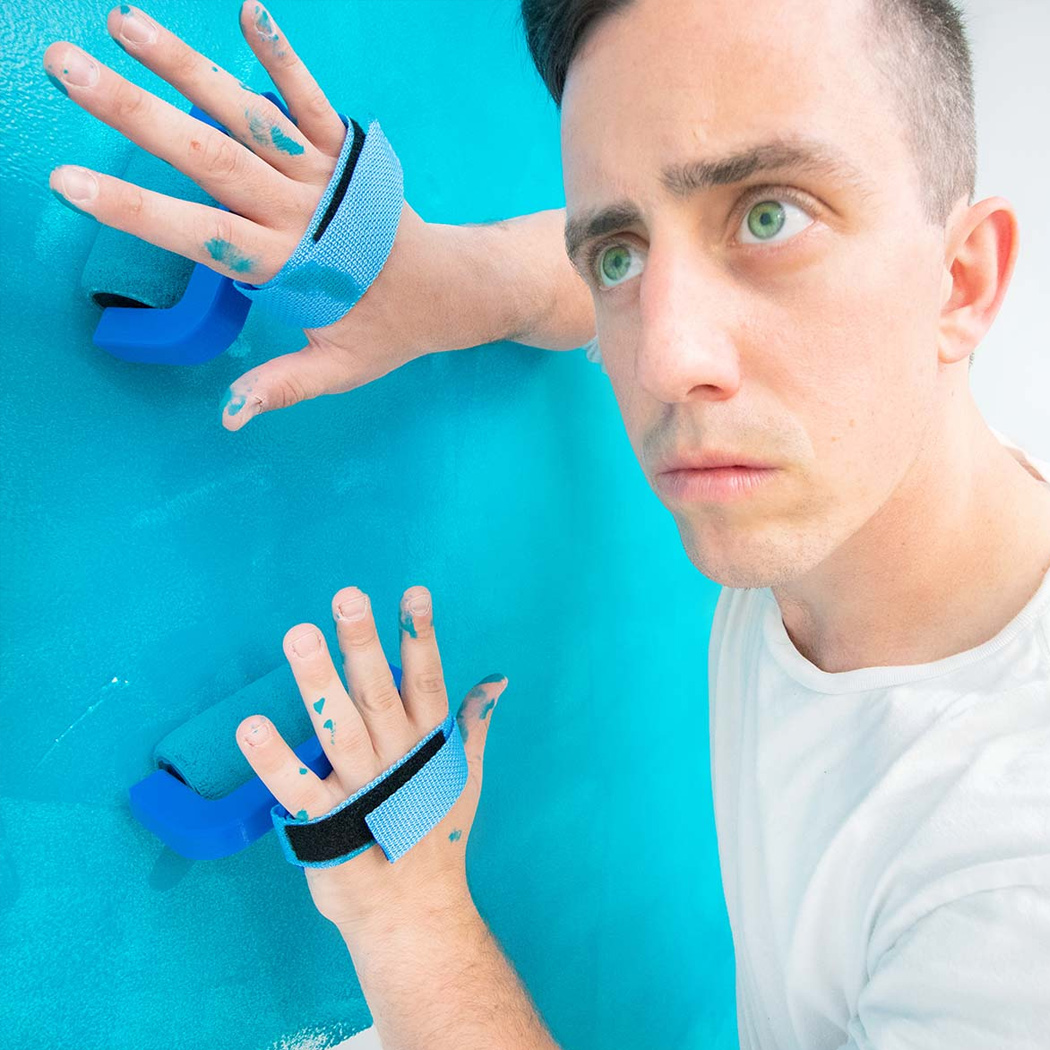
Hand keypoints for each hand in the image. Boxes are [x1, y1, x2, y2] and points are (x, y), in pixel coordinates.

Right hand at [43, 4, 459, 431]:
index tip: (70, 182)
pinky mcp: (347, 153)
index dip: (135, 209)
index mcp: (286, 265)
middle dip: (134, 112)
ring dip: (185, 66)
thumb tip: (229, 418)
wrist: (457, 290)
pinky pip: (311, 99)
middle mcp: (298, 211)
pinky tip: (248, 9)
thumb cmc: (393, 330)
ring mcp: (324, 174)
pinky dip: (282, 57)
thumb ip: (283, 386)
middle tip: (66, 68)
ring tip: (122, 23)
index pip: (199, 234)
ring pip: (247, 114)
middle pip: (208, 157)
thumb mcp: (340, 370)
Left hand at [235, 584, 508, 937]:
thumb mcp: (461, 775)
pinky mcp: (325, 827)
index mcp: (428, 747)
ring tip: (298, 636)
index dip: (420, 637)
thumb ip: (473, 722)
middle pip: (379, 696)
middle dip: (364, 645)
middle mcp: (397, 763)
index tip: (412, 593)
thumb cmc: (433, 836)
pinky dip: (275, 758)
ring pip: (339, 730)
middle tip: (347, 598)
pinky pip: (298, 787)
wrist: (412, 913)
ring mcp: (362, 794)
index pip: (426, 682)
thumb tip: (496, 678)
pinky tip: (251, 725)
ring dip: (318, 683)